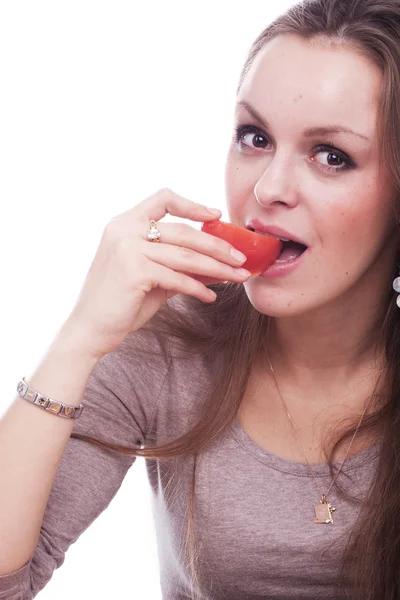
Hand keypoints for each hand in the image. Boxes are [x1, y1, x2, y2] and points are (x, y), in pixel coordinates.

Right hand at [64, 188, 250, 359]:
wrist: (89, 330)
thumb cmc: (121, 303)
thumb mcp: (153, 277)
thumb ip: (180, 266)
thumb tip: (220, 265)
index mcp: (125, 223)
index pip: (163, 200)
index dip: (193, 205)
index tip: (217, 216)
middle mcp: (124, 229)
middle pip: (184, 231)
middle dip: (218, 245)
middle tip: (241, 258)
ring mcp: (127, 248)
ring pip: (185, 255)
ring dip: (217, 267)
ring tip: (238, 277)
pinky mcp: (134, 271)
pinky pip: (177, 278)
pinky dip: (198, 288)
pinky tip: (211, 296)